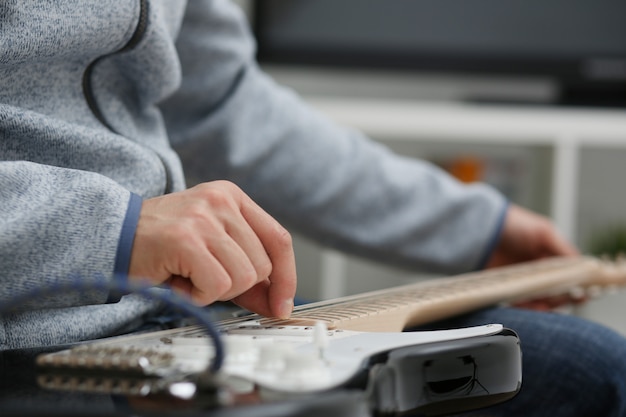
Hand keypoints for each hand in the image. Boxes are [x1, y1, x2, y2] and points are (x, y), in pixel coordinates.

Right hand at [128, 181, 295, 318]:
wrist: (113, 235)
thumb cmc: (163, 245)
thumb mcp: (212, 249)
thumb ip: (247, 272)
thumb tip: (278, 304)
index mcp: (233, 197)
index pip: (279, 239)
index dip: (287, 277)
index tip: (282, 305)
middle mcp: (222, 200)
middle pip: (263, 266)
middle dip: (236, 286)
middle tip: (203, 277)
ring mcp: (204, 218)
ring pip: (243, 278)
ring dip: (215, 291)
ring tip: (189, 276)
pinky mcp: (186, 239)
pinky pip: (217, 286)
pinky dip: (198, 295)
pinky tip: (179, 281)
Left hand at [486, 204, 581, 309]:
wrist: (481, 227)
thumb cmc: (514, 224)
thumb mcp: (544, 232)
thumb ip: (563, 249)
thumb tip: (584, 267)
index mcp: (551, 258)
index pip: (571, 277)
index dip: (578, 286)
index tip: (583, 293)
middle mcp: (539, 272)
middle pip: (557, 293)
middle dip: (562, 298)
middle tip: (563, 299)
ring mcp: (523, 282)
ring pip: (541, 301)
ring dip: (546, 306)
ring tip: (546, 305)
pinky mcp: (506, 289)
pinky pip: (520, 304)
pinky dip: (527, 308)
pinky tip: (531, 307)